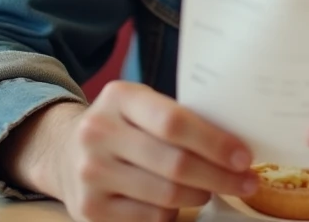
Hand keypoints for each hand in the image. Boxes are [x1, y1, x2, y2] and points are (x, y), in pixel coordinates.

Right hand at [0, 82, 258, 221]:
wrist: (63, 151)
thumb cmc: (121, 126)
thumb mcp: (140, 106)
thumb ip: (178, 117)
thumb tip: (235, 143)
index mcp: (119, 97)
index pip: (174, 121)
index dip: (215, 143)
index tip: (244, 157)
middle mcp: (99, 132)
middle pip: (175, 163)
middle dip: (220, 176)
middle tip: (245, 182)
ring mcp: (91, 173)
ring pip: (166, 195)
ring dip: (201, 195)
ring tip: (212, 189)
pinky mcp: (89, 208)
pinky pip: (150, 218)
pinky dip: (173, 213)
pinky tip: (178, 203)